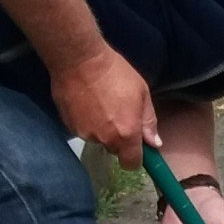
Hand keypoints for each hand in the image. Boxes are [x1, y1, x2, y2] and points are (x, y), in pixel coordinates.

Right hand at [51, 47, 155, 167]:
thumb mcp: (141, 93)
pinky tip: (87, 103)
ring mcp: (84, 133)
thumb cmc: (116, 73)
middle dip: (119, 138)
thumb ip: (149, 122)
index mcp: (126, 134)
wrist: (79, 60)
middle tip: (119, 113)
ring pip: (98, 139)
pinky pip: (83, 130)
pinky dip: (87, 121)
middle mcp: (104, 139)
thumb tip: (154, 144)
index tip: (137, 146)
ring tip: (101, 104)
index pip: (131, 164)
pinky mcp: (69, 126)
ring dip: (102, 128)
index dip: (136, 158)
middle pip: (114, 150)